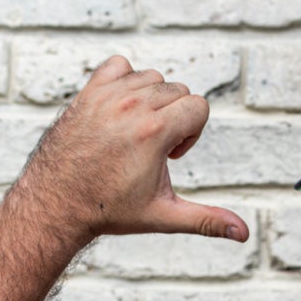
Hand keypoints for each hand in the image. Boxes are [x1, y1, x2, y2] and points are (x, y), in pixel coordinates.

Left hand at [16, 55, 248, 246]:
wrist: (56, 202)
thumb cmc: (109, 210)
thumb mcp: (163, 216)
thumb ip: (207, 220)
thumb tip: (244, 234)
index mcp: (154, 132)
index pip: (199, 106)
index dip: (191, 134)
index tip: (170, 157)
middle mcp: (132, 106)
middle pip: (178, 91)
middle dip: (174, 119)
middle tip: (151, 151)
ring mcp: (108, 95)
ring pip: (152, 78)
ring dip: (152, 101)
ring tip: (136, 132)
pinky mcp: (89, 92)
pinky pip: (119, 66)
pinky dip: (125, 81)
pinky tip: (120, 111)